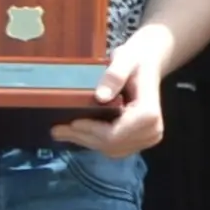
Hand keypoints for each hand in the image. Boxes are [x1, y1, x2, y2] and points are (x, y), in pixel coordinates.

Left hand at [50, 31, 171, 156]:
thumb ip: (114, 76)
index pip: (115, 134)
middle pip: (111, 145)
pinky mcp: (140, 140)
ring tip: (62, 132)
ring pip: (111, 149)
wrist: (147, 64)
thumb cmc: (136, 60)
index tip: (71, 123)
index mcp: (148, 114)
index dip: (91, 131)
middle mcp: (152, 130)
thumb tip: (100, 97)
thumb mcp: (124, 60)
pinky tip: (78, 133)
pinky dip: (95, 141)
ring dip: (86, 141)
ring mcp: (147, 138)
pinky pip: (115, 147)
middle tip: (56, 130)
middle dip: (83, 137)